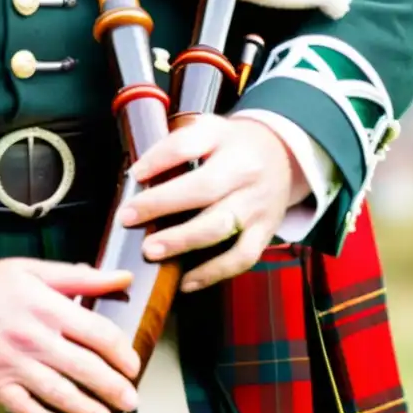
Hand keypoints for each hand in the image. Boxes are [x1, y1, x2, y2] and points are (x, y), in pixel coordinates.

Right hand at [0, 258, 140, 412]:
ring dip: (86, 409)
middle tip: (129, 400)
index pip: (98, 333)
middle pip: (85, 368)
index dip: (122, 352)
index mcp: (48, 307)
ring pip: (59, 392)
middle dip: (113, 388)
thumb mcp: (33, 270)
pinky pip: (22, 406)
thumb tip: (120, 278)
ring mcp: (12, 363)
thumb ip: (80, 277)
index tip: (132, 364)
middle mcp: (34, 337)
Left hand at [120, 115, 308, 291]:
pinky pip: (241, 258)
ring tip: (151, 251)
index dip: (159, 159)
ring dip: (182, 241)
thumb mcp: (208, 131)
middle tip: (128, 218)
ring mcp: (257, 205)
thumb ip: (175, 147)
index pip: (189, 145)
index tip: (135, 174)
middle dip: (163, 204)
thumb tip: (138, 176)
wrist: (284, 157)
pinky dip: (213, 273)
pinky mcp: (265, 232)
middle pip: (205, 188)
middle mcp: (245, 173)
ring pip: (220, 227)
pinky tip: (186, 281)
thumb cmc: (233, 148)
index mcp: (226, 141)